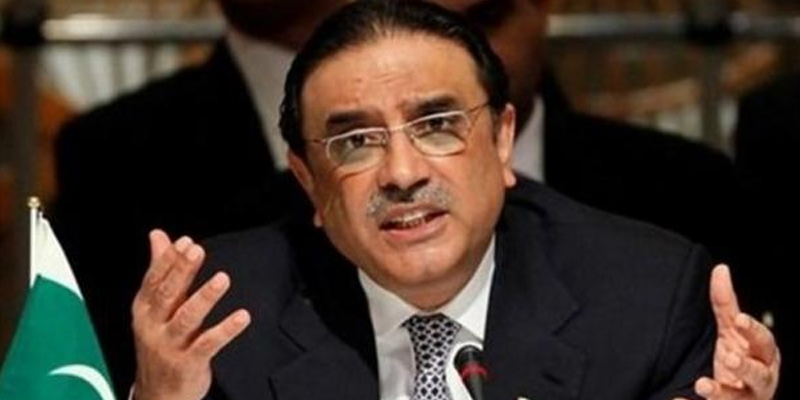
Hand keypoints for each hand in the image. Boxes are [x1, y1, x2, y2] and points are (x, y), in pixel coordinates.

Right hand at [131, 229, 250, 399]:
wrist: (158, 393)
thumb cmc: (159, 343)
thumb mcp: (154, 307)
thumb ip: (160, 270)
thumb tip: (158, 236)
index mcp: (145, 309)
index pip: (154, 280)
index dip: (169, 260)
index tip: (185, 242)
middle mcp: (154, 326)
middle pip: (167, 295)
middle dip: (182, 271)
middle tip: (197, 251)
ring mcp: (170, 345)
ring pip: (187, 318)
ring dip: (204, 297)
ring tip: (221, 279)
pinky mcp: (188, 363)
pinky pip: (208, 344)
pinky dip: (226, 329)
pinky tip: (242, 316)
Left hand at [675, 265, 779, 399]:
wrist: (733, 399)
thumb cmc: (737, 359)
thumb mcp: (731, 333)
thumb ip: (726, 305)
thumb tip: (720, 269)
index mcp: (762, 357)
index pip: (764, 343)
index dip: (753, 331)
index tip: (740, 320)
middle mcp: (759, 382)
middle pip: (759, 376)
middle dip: (746, 367)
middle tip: (729, 358)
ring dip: (720, 392)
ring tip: (702, 384)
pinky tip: (678, 399)